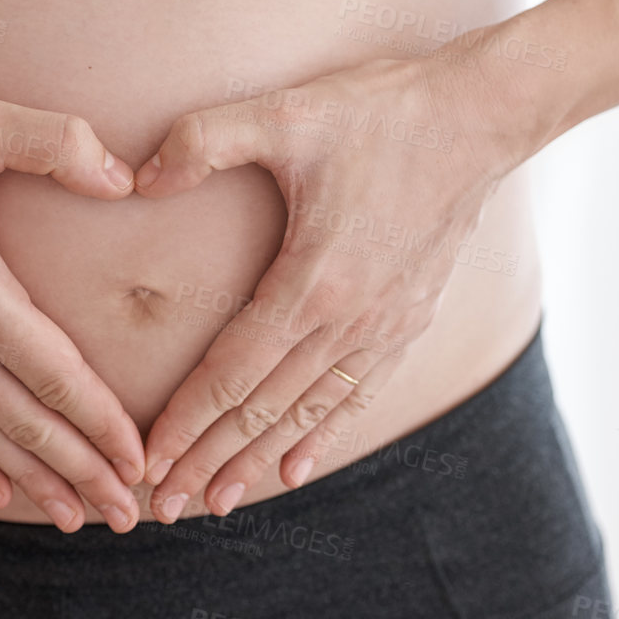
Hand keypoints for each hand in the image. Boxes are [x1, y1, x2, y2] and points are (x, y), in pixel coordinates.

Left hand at [131, 54, 523, 522]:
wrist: (479, 117)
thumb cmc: (380, 112)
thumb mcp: (284, 112)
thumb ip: (203, 140)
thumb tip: (138, 177)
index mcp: (312, 281)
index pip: (232, 372)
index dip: (185, 421)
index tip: (148, 462)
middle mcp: (349, 320)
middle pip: (264, 408)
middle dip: (209, 460)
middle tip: (164, 506)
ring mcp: (384, 327)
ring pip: (308, 413)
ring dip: (258, 460)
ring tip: (218, 500)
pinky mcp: (410, 320)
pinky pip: (357, 394)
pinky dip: (322, 436)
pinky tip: (294, 468)